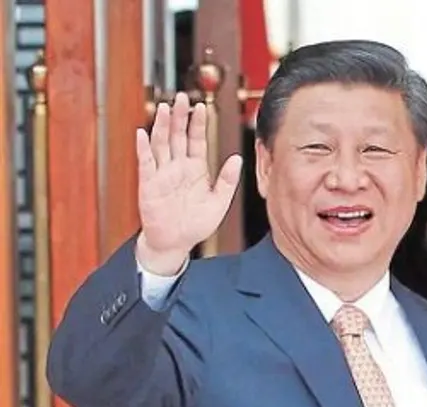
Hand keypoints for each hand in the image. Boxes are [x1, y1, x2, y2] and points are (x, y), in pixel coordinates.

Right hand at [135, 92, 241, 274]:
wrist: (175, 243)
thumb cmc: (195, 223)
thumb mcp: (219, 202)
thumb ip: (227, 181)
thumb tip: (237, 159)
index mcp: (195, 169)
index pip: (196, 140)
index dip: (198, 123)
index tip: (202, 106)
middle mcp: (178, 167)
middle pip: (177, 135)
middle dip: (179, 116)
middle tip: (181, 96)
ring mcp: (162, 174)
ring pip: (160, 144)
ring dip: (160, 125)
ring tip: (163, 108)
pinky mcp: (149, 184)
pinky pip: (145, 163)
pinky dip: (143, 148)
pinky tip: (142, 134)